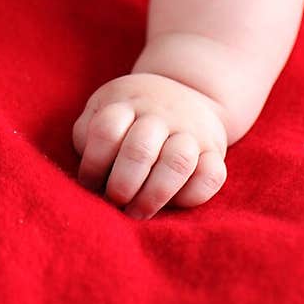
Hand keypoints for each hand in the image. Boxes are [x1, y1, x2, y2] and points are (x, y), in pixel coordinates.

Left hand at [72, 73, 227, 218]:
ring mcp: (191, 130)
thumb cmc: (132, 113)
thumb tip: (88, 174)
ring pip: (178, 163)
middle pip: (140, 150)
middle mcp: (160, 113)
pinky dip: (193, 195)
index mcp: (127, 102)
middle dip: (122, 184)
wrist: (185, 91)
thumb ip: (88, 134)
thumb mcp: (104, 107)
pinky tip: (173, 202)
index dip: (93, 163)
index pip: (106, 131)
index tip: (89, 183)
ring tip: (138, 212)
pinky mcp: (215, 150)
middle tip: (115, 201)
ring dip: (154, 194)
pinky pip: (212, 175)